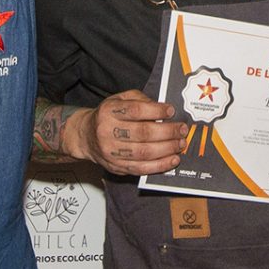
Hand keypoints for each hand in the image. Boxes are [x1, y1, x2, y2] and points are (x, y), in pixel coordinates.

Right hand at [66, 90, 188, 175]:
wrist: (86, 136)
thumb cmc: (107, 116)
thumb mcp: (119, 99)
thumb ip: (140, 100)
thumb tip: (163, 110)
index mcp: (109, 111)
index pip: (136, 110)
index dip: (156, 111)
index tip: (171, 111)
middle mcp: (107, 131)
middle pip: (143, 133)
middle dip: (167, 132)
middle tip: (182, 130)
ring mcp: (112, 152)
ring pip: (144, 153)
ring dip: (167, 149)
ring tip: (180, 144)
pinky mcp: (116, 167)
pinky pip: (141, 169)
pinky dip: (160, 165)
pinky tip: (172, 160)